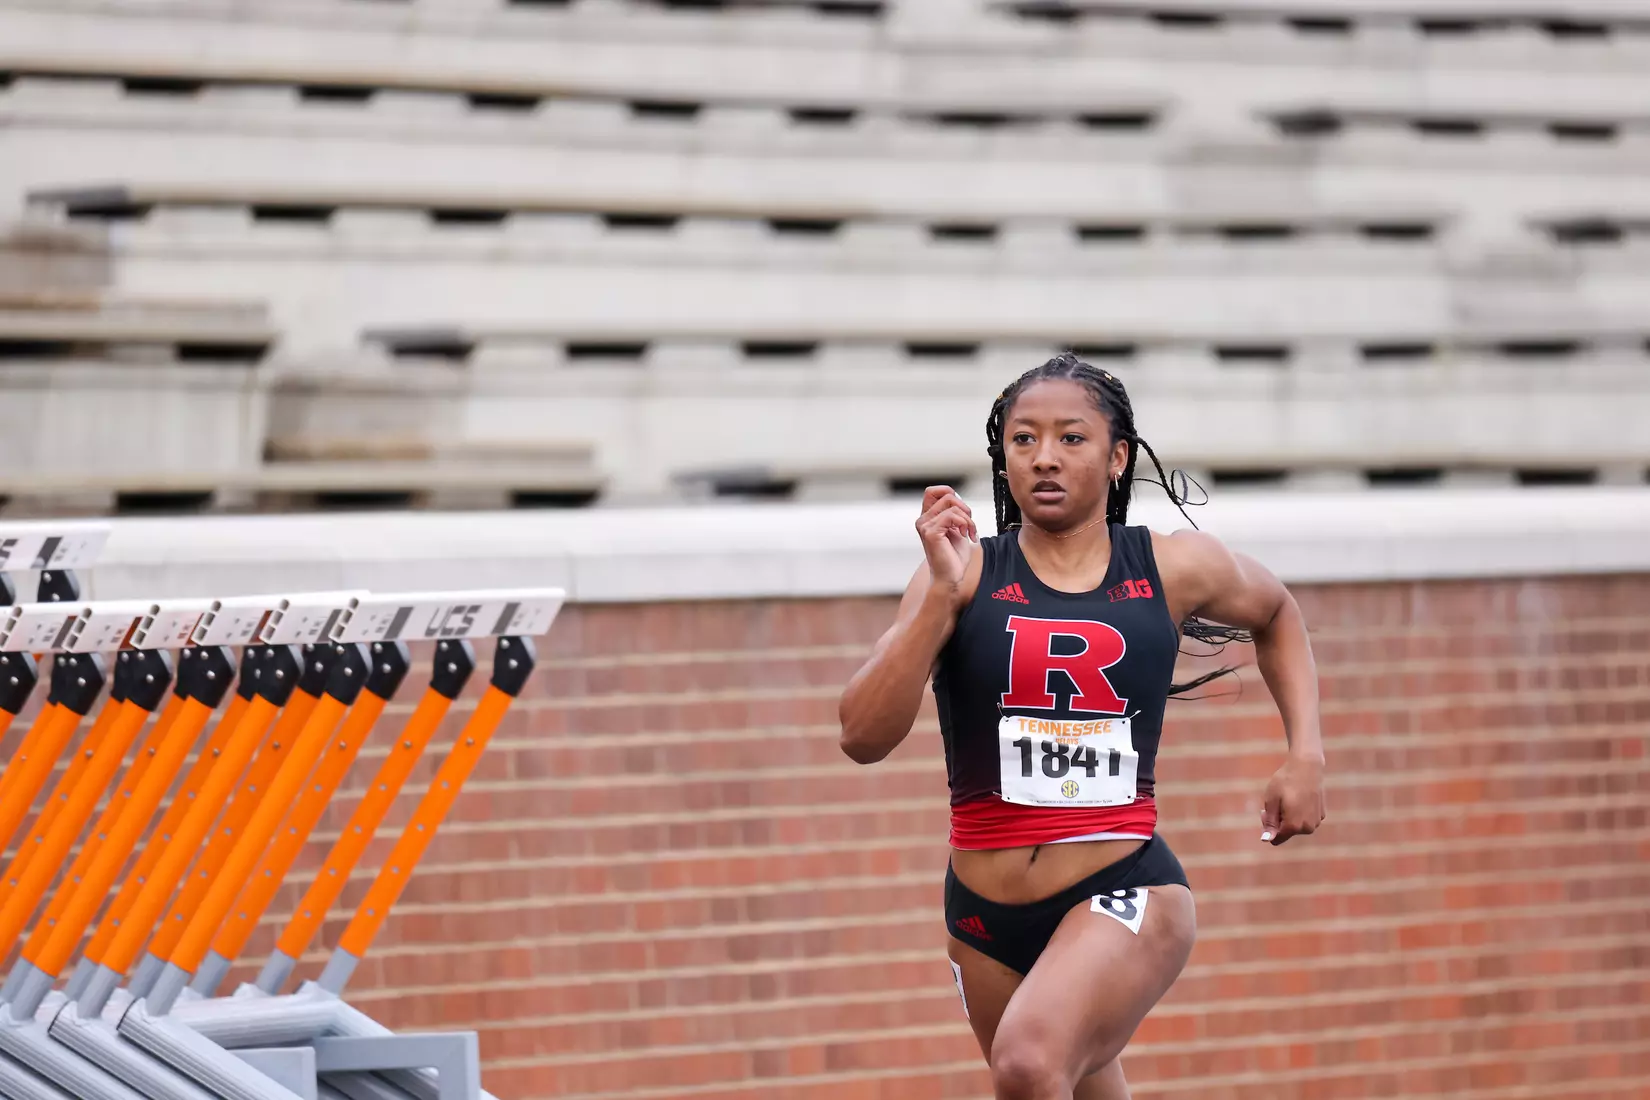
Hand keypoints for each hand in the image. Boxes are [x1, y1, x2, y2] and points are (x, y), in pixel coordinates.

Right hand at [915, 486, 976, 604]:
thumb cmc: (954, 557)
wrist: (950, 578)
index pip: (933, 491)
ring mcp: (925, 526)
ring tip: (969, 532)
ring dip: (967, 518)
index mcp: (928, 518)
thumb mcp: (957, 529)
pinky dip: (964, 523)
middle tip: (969, 524)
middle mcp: (923, 520)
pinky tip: (966, 535)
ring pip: (951, 504)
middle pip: (946, 494)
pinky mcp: (930, 533)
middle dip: (964, 506)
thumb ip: (955, 513)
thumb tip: (957, 498)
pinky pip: (951, 516)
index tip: (962, 512)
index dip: (950, 493)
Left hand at [1260, 754, 1324, 844]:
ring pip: (1296, 826)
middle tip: (1276, 803)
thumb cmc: (1285, 782)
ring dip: (1289, 817)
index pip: (1276, 839)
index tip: (1266, 812)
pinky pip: (1305, 819)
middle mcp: (1307, 828)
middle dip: (1279, 821)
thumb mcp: (1271, 801)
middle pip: (1286, 833)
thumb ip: (1270, 822)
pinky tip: (1299, 796)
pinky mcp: (1321, 815)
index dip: (1268, 827)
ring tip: (1288, 798)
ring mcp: (1316, 822)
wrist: (1307, 766)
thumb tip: (1266, 840)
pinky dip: (1300, 812)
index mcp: (1293, 826)